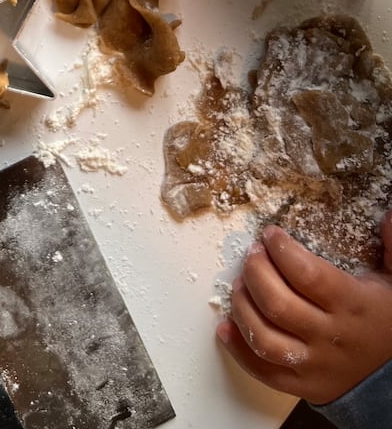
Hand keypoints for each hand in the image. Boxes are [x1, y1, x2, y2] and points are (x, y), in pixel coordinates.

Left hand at [217, 217, 391, 405]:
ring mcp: (313, 364)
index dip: (282, 251)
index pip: (308, 275)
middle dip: (255, 272)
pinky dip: (238, 349)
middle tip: (251, 254)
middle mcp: (329, 336)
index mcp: (352, 305)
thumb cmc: (387, 321)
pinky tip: (225, 327)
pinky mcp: (301, 385)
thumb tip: (389, 213)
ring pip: (264, 338)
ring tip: (239, 284)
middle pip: (278, 304)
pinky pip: (263, 371)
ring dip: (242, 307)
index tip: (270, 235)